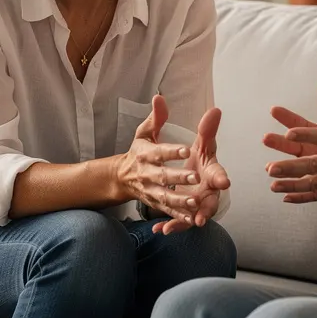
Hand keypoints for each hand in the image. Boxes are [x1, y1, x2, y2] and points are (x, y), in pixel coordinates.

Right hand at [117, 95, 200, 224]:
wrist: (121, 178)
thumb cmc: (138, 152)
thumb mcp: (144, 133)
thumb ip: (155, 118)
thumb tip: (159, 97)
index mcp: (145, 154)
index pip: (159, 152)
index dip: (172, 151)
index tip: (186, 149)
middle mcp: (147, 173)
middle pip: (163, 177)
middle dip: (178, 178)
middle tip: (195, 177)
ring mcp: (150, 191)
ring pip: (165, 198)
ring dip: (179, 201)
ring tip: (195, 202)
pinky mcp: (155, 203)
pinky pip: (167, 211)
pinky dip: (178, 217)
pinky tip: (192, 220)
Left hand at [152, 107, 230, 234]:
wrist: (192, 174)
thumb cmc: (200, 158)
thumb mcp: (203, 142)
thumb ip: (207, 129)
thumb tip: (215, 110)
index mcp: (213, 172)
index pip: (219, 175)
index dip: (221, 178)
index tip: (223, 182)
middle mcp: (208, 191)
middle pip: (210, 202)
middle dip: (206, 209)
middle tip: (201, 217)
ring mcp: (197, 204)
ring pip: (193, 215)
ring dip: (184, 222)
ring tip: (172, 228)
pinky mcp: (186, 213)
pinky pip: (179, 222)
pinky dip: (170, 226)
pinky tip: (158, 230)